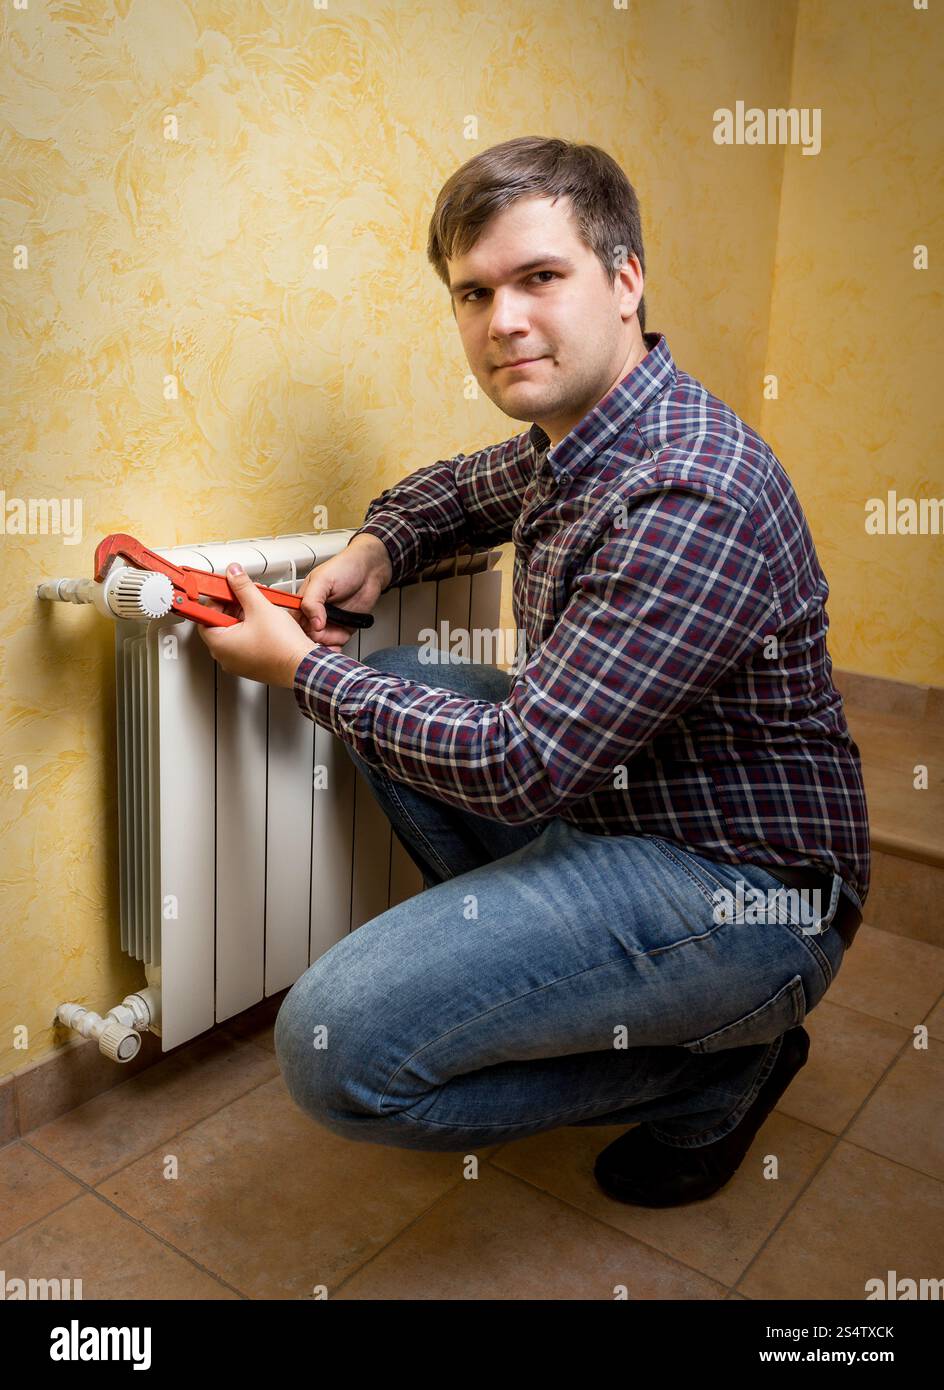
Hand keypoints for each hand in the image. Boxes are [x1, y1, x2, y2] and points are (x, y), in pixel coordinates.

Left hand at [197, 564, 329, 686]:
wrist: (303, 666)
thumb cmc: (282, 646)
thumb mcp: (260, 607)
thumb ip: (243, 587)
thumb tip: (234, 574)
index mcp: (220, 643)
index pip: (204, 616)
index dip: (214, 598)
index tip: (222, 589)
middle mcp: (225, 656)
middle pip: (220, 623)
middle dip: (232, 605)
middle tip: (244, 593)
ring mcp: (238, 663)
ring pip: (234, 633)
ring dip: (243, 616)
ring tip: (259, 605)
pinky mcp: (252, 665)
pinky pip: (244, 644)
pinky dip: (251, 630)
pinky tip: (264, 620)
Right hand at [296, 536, 388, 645]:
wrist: (370, 571)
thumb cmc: (345, 568)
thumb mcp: (322, 580)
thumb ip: (312, 601)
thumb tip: (314, 623)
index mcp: (304, 601)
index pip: (292, 622)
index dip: (297, 631)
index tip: (310, 630)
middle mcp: (314, 614)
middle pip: (306, 636)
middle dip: (315, 638)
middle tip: (323, 634)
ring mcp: (328, 622)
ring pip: (320, 642)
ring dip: (327, 643)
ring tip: (334, 635)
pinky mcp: (342, 628)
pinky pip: (335, 643)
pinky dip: (337, 645)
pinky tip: (339, 639)